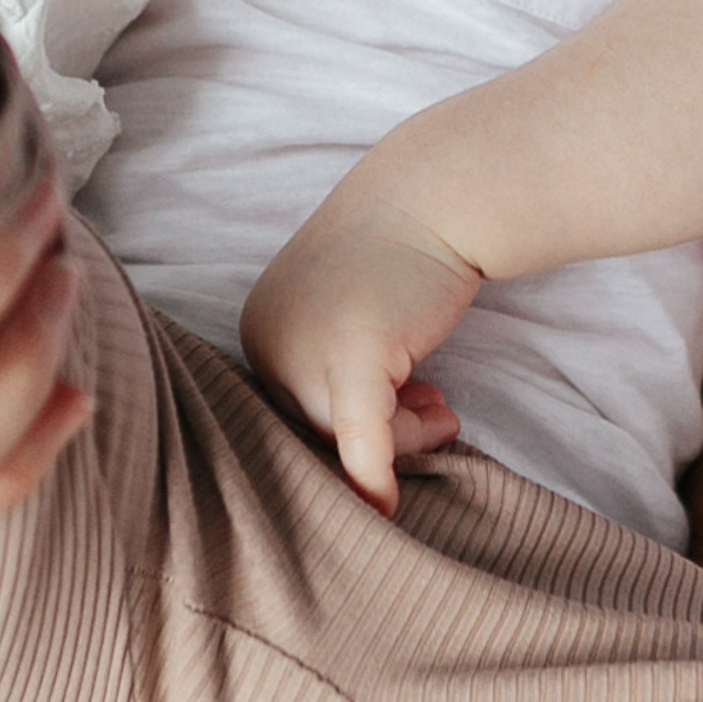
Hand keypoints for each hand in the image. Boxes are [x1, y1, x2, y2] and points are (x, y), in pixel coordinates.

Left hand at [239, 176, 474, 511]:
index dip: (350, 423)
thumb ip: (337, 364)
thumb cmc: (401, 253)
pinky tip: (387, 506)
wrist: (437, 195)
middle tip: (436, 416)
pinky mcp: (354, 356)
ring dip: (404, 436)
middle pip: (319, 427)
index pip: (297, 407)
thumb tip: (354, 445)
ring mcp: (305, 348)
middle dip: (384, 433)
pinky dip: (372, 477)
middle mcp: (268, 339)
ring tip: (442, 411)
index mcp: (260, 329)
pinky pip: (361, 438)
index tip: (406, 408)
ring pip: (346, 437)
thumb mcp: (350, 313)